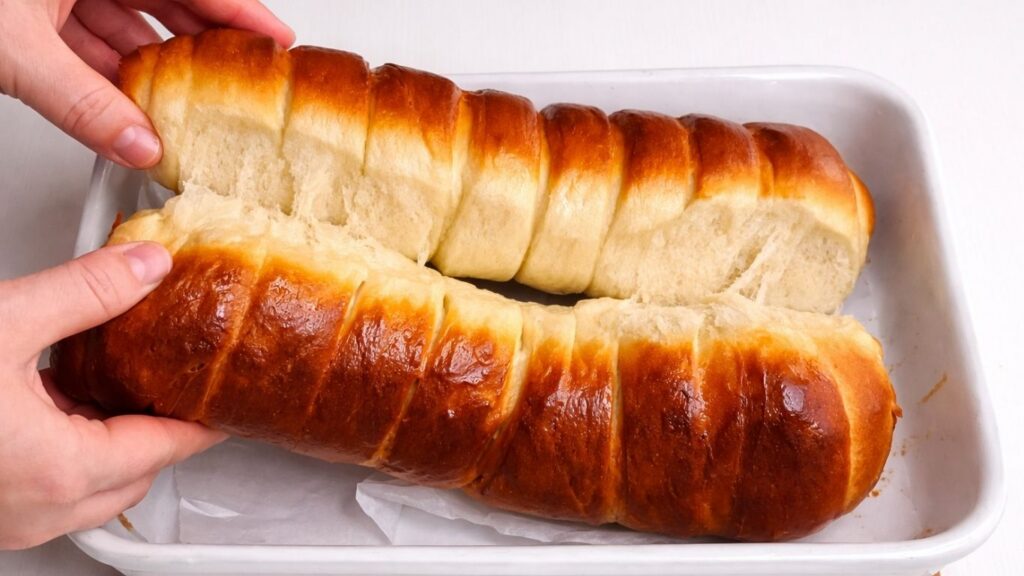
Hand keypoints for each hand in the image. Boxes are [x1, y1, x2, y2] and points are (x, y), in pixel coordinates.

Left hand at [0, 0, 293, 167]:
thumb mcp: (16, 49)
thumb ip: (84, 103)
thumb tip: (136, 143)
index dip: (240, 10)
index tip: (275, 41)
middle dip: (198, 42)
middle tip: (235, 79)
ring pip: (121, 19)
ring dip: (146, 63)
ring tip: (180, 102)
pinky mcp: (26, 5)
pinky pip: (82, 33)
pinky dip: (102, 66)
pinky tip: (121, 99)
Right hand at [0, 243, 226, 549]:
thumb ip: (84, 292)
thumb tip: (143, 265)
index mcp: (57, 469)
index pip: (168, 446)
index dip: (203, 419)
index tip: (225, 399)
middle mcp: (36, 508)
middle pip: (138, 472)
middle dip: (161, 430)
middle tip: (176, 381)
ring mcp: (7, 518)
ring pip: (95, 488)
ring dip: (113, 443)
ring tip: (117, 387)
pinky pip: (50, 490)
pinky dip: (68, 453)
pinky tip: (54, 407)